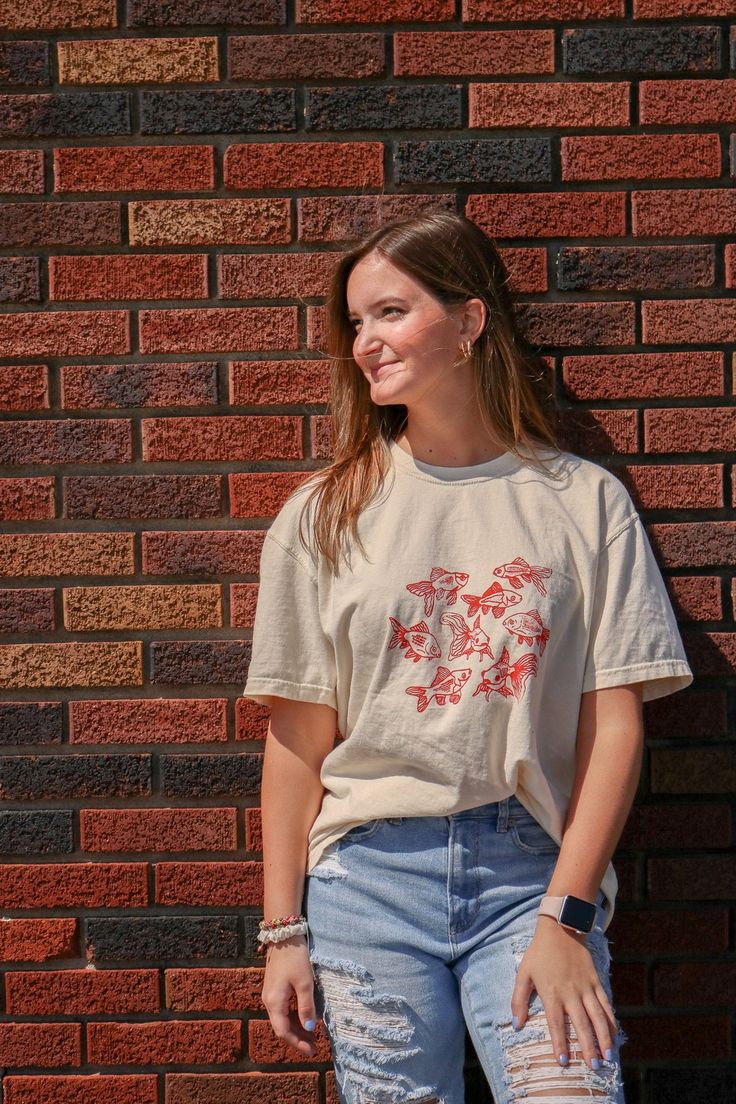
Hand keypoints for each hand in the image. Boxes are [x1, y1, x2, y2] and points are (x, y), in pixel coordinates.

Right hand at [260, 935, 318, 1056]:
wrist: (284, 935)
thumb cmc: (295, 958)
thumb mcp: (305, 982)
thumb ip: (307, 1006)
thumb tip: (309, 1028)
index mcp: (274, 1002)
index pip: (283, 1031)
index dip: (297, 1043)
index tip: (312, 1051)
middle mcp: (268, 1001)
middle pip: (282, 1027)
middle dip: (298, 1038)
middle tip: (315, 1045)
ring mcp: (270, 994)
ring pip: (282, 1018)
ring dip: (297, 1028)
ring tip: (313, 1035)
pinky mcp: (274, 987)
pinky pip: (283, 1009)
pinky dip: (294, 1017)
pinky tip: (305, 1017)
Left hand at [510, 917, 616, 1068]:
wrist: (561, 928)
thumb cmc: (539, 953)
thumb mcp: (523, 973)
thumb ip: (519, 999)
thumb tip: (517, 1024)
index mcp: (552, 992)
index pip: (556, 1023)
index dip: (560, 1043)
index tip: (564, 1061)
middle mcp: (571, 992)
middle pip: (582, 1024)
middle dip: (588, 1047)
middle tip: (594, 1067)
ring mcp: (586, 987)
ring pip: (598, 1016)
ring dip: (605, 1037)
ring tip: (608, 1056)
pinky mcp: (596, 981)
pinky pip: (606, 1004)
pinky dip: (612, 1020)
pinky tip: (614, 1034)